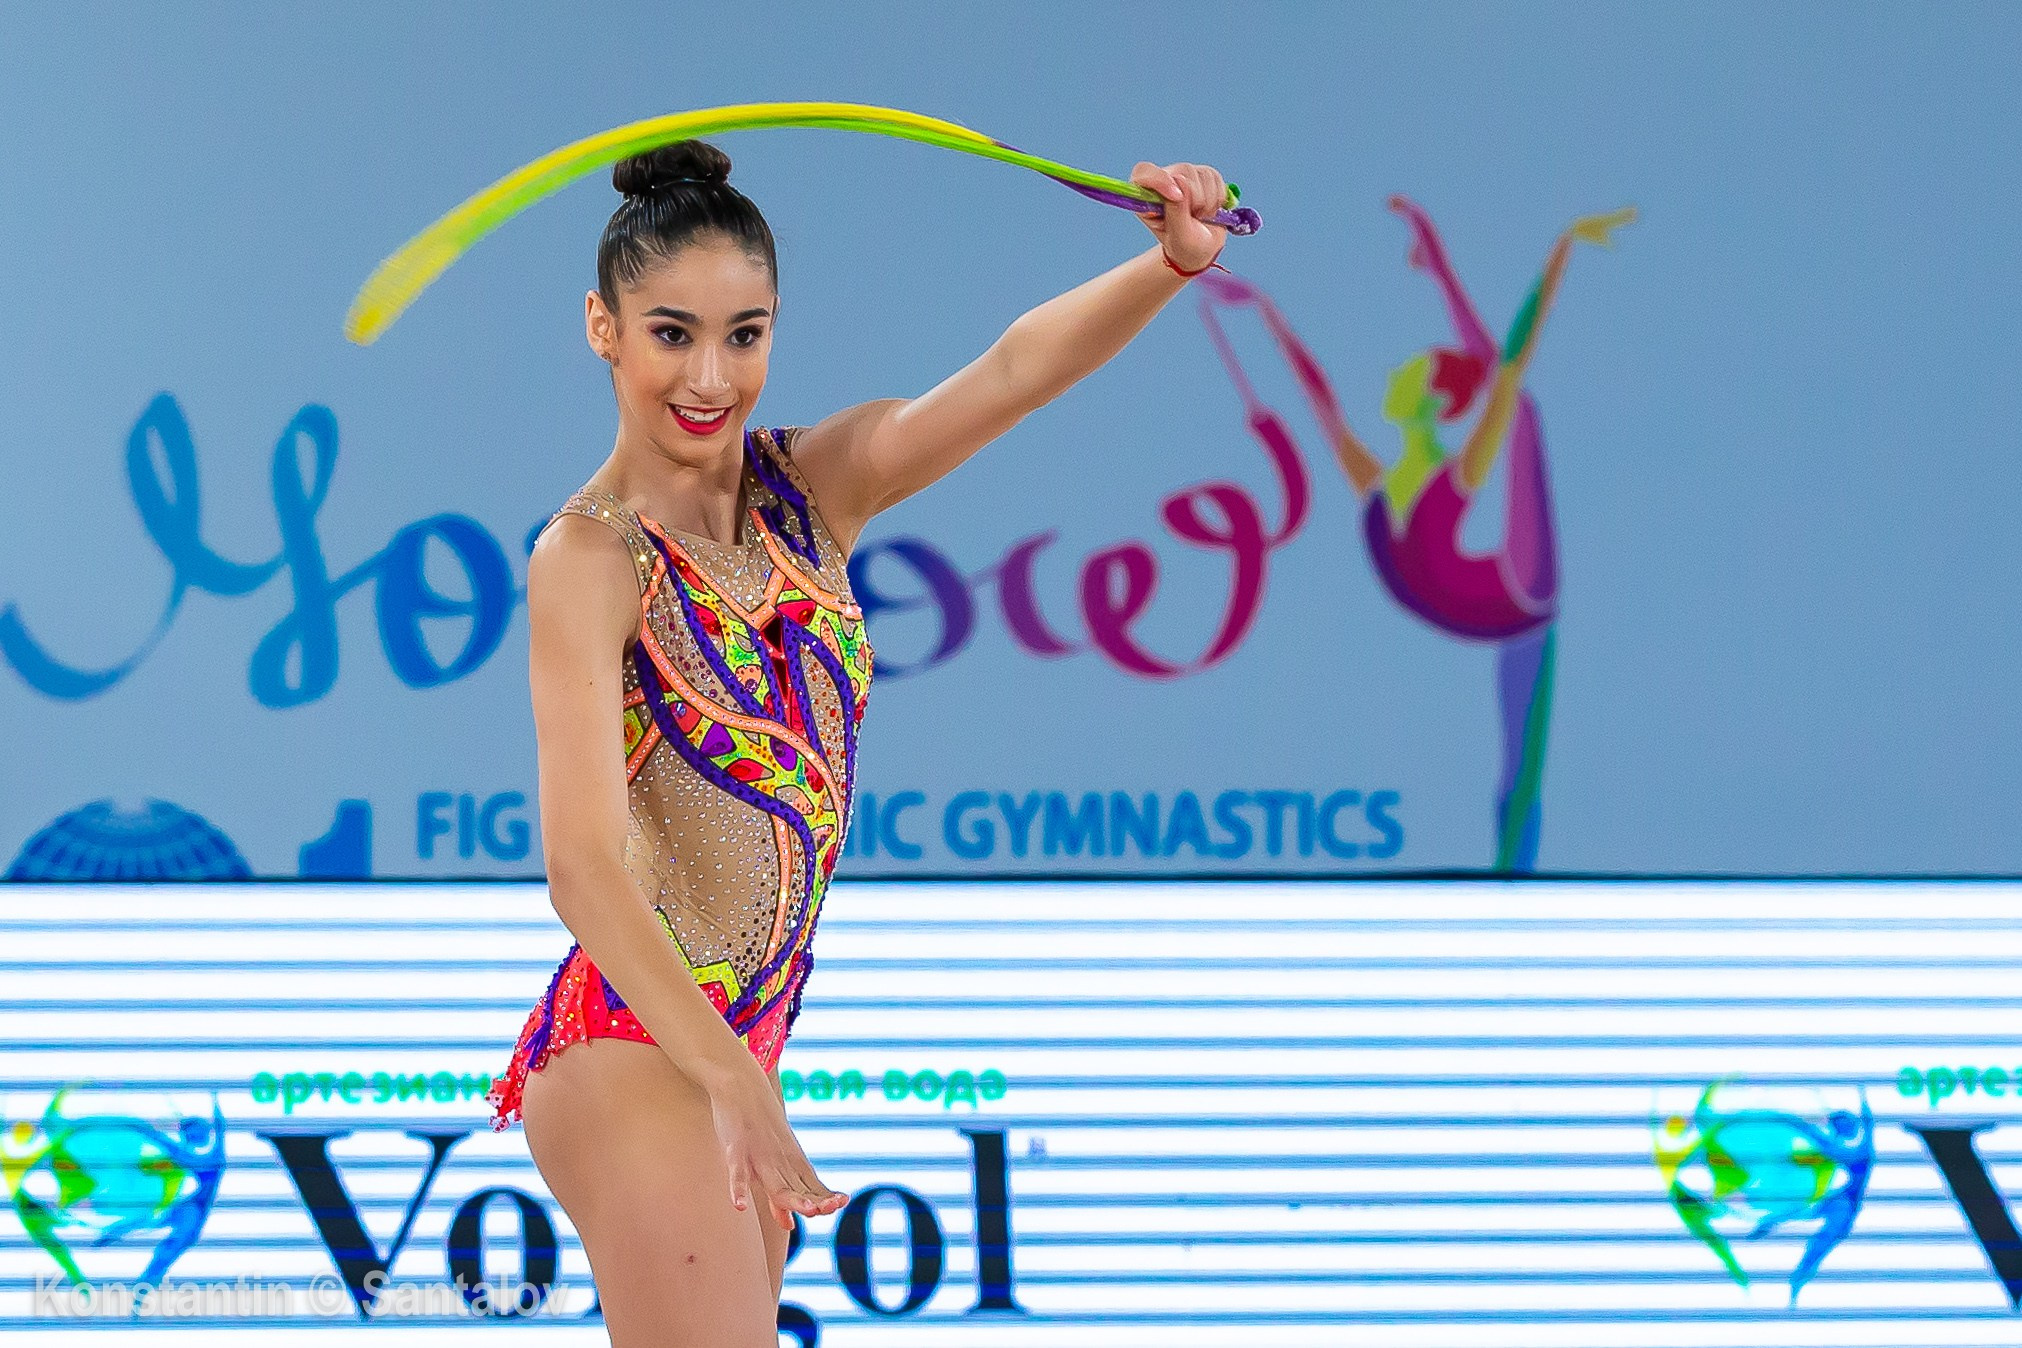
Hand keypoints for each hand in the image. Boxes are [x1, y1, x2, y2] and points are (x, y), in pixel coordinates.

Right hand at [701, 1059, 847, 1229]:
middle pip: (798, 1187)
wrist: (740, 1084)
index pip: (812, 1186)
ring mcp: (758, 1156)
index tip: (841, 1204)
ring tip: (806, 1210)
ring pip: (775, 1182)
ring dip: (790, 1198)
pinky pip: (737, 1172)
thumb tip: (790, 1225)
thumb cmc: (758, 1128)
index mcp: (790, 1162)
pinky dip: (738, 1188)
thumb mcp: (773, 1162)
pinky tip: (739, 1206)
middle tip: (828, 1209)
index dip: (825, 1198)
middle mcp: (779, 1161)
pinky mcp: (736, 1149)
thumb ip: (778, 1196)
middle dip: (814, 1200)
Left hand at [1130, 160, 1229, 272]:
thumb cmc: (1184, 245)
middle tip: (1193, 219)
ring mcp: (1183, 175)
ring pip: (1201, 174)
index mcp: (1145, 196)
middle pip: (1181, 172)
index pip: (1144, 173)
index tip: (1177, 197)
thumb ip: (1176, 210)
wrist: (1202, 248)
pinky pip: (1215, 177)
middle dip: (1195, 199)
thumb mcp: (1179, 236)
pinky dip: (1218, 198)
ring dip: (1207, 201)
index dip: (1160, 180)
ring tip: (1200, 216)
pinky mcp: (1202, 174)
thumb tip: (1180, 180)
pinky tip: (1210, 209)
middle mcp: (1162, 181)